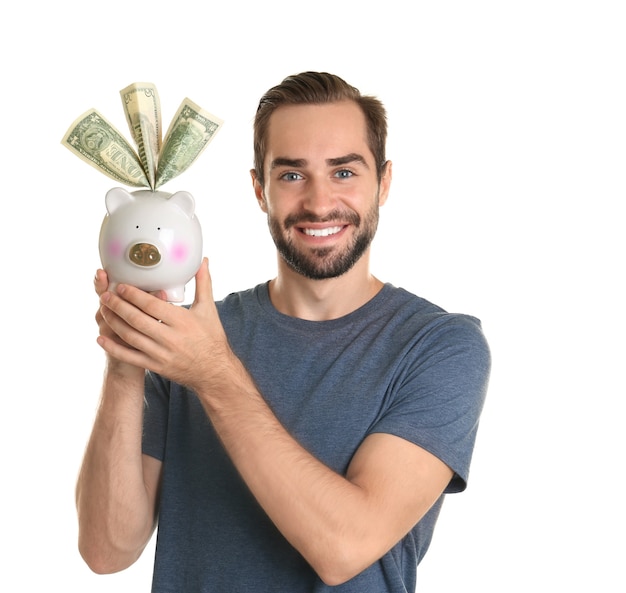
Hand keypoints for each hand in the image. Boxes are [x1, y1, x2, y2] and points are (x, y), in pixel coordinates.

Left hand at [96, 258, 230, 390]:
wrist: (214, 370)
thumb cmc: (211, 337)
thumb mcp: (208, 309)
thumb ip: (203, 283)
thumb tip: (203, 261)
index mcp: (182, 321)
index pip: (151, 305)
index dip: (134, 295)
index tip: (121, 286)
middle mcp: (170, 338)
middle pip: (136, 320)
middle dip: (118, 306)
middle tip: (105, 295)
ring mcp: (161, 353)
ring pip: (130, 337)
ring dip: (113, 322)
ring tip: (103, 310)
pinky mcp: (155, 366)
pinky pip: (129, 357)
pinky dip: (113, 348)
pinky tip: (101, 338)